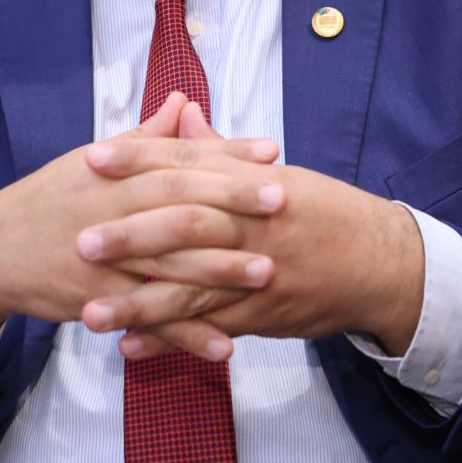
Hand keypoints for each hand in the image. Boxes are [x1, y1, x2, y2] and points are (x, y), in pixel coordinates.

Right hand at [0, 92, 280, 370]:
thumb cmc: (48, 202)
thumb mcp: (91, 162)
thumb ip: (145, 137)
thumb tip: (182, 101)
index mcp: (115, 172)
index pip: (178, 158)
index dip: (225, 154)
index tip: (271, 150)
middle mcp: (112, 210)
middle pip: (179, 203)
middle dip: (233, 202)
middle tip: (282, 200)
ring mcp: (105, 258)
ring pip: (170, 263)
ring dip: (221, 270)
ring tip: (268, 272)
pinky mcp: (100, 301)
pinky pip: (150, 319)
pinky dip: (187, 334)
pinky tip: (227, 345)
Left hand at [79, 123, 426, 357]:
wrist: (380, 261)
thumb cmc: (324, 212)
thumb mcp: (276, 173)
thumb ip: (220, 151)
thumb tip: (179, 115)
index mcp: (252, 181)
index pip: (189, 165)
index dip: (140, 160)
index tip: (93, 160)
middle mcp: (252, 224)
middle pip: (185, 225)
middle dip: (131, 234)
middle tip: (81, 241)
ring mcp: (257, 272)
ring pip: (192, 287)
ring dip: (138, 302)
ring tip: (90, 312)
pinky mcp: (262, 313)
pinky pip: (211, 327)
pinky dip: (171, 339)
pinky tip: (131, 347)